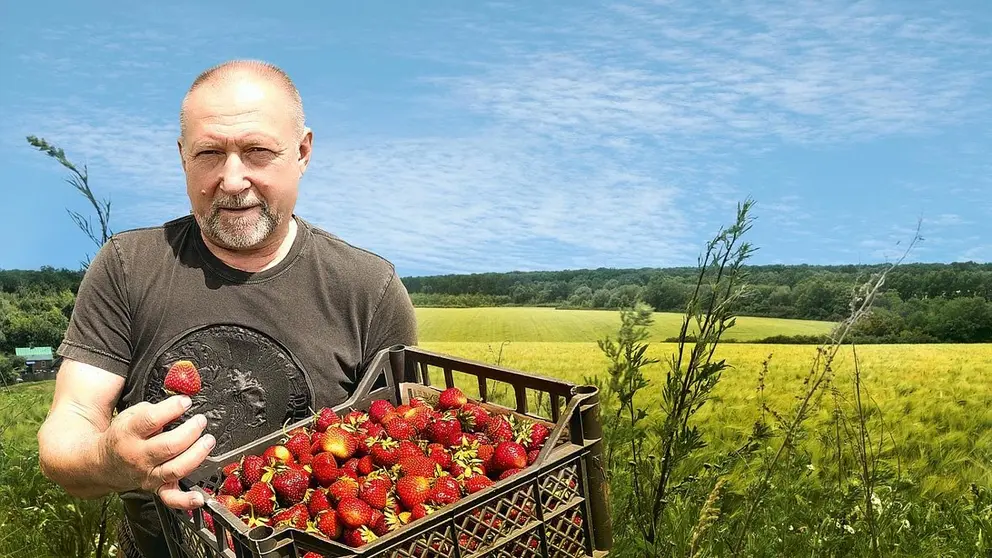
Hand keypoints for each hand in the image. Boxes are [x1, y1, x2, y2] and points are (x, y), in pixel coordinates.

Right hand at [100, 395, 215, 509]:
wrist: (103, 464)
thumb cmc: (123, 435)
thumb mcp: (132, 414)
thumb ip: (155, 409)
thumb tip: (182, 404)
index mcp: (129, 433)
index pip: (152, 420)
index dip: (173, 408)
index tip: (186, 402)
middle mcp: (138, 456)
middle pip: (169, 446)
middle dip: (191, 432)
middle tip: (200, 422)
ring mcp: (148, 475)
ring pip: (175, 469)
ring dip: (196, 455)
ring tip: (208, 441)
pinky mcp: (155, 488)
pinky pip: (171, 498)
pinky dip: (186, 501)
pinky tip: (199, 497)